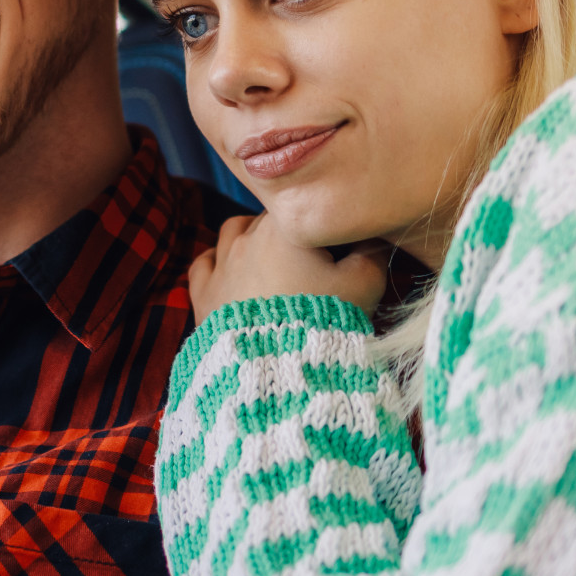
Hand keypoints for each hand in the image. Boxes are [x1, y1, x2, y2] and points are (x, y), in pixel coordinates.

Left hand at [188, 214, 386, 320]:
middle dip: (289, 230)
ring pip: (234, 229)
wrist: (277, 367)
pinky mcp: (204, 292)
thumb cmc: (324, 320)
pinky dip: (216, 259)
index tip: (338, 245)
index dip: (322, 224)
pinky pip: (203, 262)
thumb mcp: (365, 283)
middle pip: (270, 217)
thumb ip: (372, 251)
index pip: (305, 207)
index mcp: (285, 226)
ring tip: (271, 255)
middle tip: (310, 255)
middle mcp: (248, 236)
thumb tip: (371, 236)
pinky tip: (229, 267)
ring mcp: (222, 263)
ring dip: (252, 234)